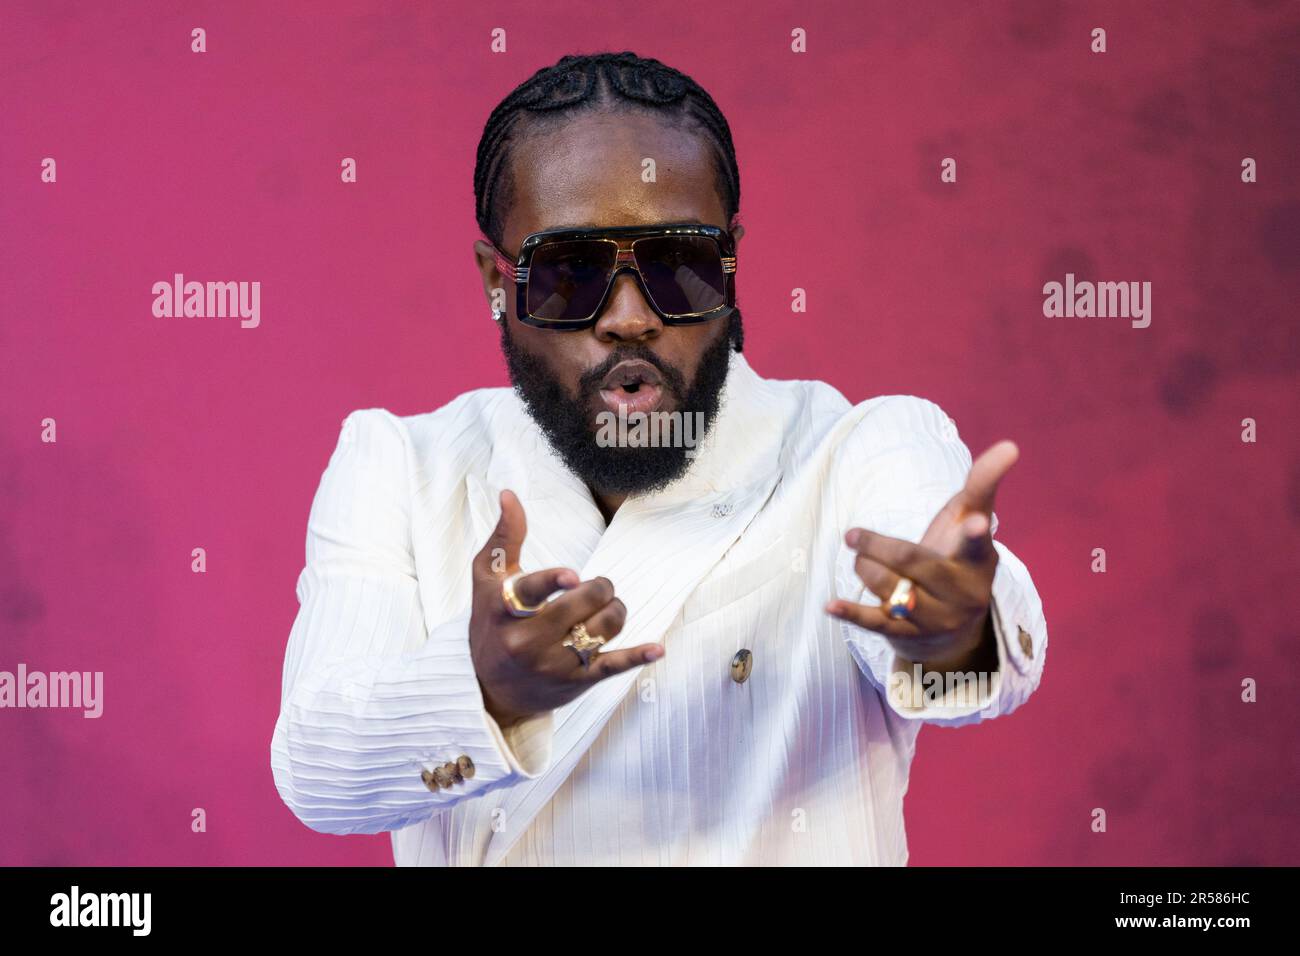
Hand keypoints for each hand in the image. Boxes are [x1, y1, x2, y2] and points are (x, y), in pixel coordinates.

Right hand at [469, 490, 663, 727]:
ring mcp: (553, 662)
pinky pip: (612, 666)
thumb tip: (509, 492)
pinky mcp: (575, 681)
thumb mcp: (487, 580)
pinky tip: (657, 647)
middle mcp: (527, 640)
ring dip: (615, 610)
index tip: (572, 576)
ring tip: (607, 607)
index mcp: (505, 610)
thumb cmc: (490, 623)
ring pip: (602, 628)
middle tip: (597, 586)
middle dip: (600, 587)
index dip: (553, 583)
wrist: (488, 688)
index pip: (530, 593)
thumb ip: (505, 536)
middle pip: (580, 605)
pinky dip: (637, 656)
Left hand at [826, 440, 1018, 670]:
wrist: (957, 626)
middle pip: (916, 563)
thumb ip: (982, 484)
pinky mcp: (909, 636)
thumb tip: (1010, 445)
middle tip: (852, 534)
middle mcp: (961, 591)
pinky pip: (876, 623)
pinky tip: (830, 605)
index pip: (976, 542)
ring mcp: (936, 616)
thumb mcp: (970, 521)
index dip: (974, 532)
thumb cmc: (960, 556)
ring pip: (890, 588)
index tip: (975, 522)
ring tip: (861, 558)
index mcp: (978, 559)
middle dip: (881, 547)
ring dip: (866, 568)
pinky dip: (851, 613)